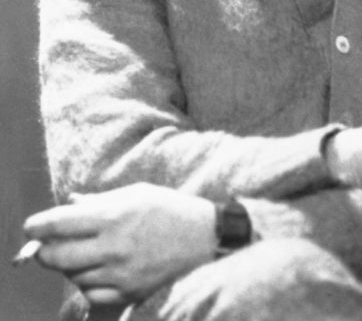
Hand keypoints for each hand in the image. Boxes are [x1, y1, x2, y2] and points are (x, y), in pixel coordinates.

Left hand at [23, 183, 216, 305]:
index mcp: (114, 215)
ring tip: (80, 254)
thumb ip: (99, 201)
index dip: (37, 226)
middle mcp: (113, 246)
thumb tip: (70, 204)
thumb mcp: (136, 193)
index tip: (30, 228)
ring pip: (73, 277)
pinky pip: (92, 293)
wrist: (204, 237)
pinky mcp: (130, 291)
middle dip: (43, 251)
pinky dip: (86, 284)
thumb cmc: (169, 208)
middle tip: (44, 247)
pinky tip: (96, 271)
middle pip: (57, 256)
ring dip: (68, 267)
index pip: (59, 223)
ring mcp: (121, 272)